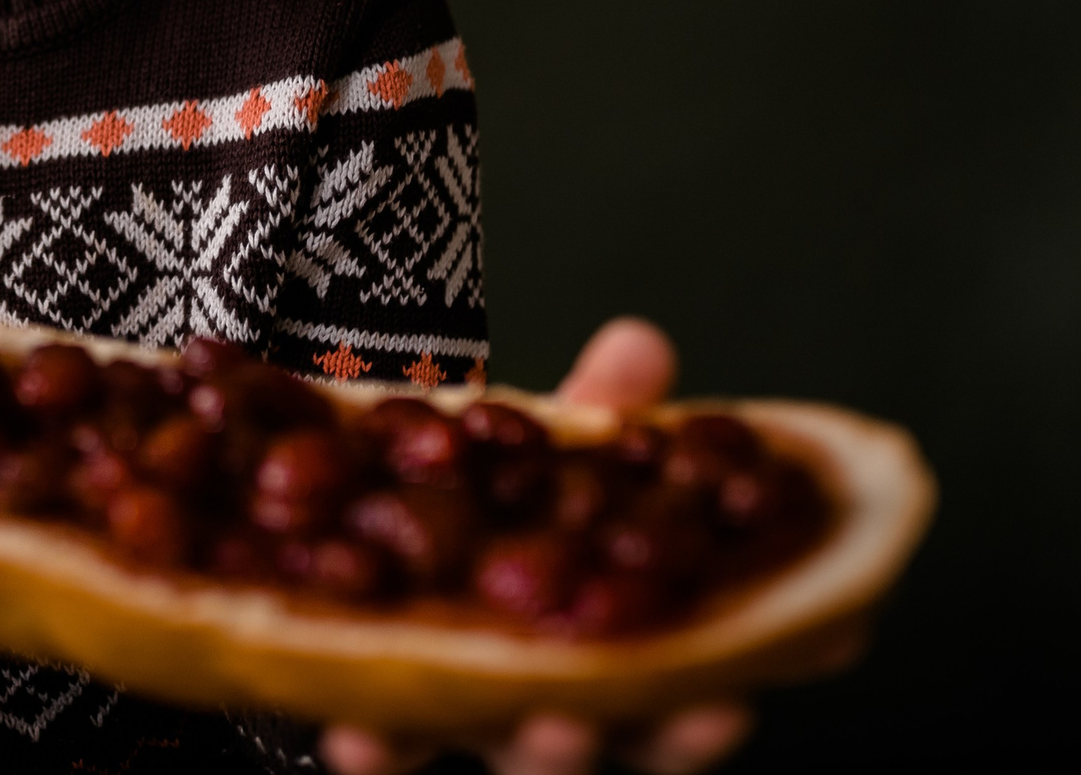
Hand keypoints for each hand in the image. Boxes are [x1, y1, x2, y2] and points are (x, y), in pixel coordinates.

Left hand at [316, 319, 754, 774]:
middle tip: (578, 720)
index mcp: (605, 652)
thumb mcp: (552, 444)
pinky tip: (359, 733)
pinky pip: (382, 748)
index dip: (697, 723)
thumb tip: (641, 346)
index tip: (721, 706)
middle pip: (576, 755)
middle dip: (583, 747)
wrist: (390, 482)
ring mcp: (465, 712)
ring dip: (494, 750)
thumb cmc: (506, 484)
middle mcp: (542, 702)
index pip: (667, 710)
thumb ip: (599, 409)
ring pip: (492, 758)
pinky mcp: (382, 709)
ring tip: (505, 722)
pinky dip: (376, 746)